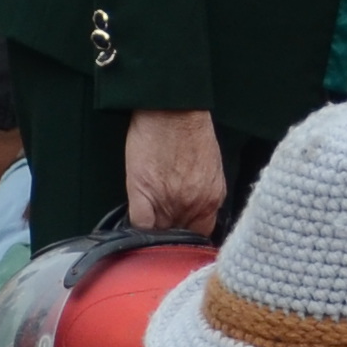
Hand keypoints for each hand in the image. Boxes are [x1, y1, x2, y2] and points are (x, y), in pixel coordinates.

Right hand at [124, 106, 226, 230]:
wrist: (172, 109)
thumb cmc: (190, 130)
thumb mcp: (210, 168)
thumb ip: (203, 193)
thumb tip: (193, 208)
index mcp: (212, 198)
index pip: (202, 234)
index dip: (188, 236)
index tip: (180, 235)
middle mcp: (194, 205)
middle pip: (180, 237)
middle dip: (171, 237)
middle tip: (161, 230)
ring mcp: (170, 202)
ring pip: (160, 235)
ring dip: (153, 234)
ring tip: (148, 227)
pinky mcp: (145, 194)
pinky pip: (140, 225)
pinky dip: (136, 229)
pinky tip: (135, 225)